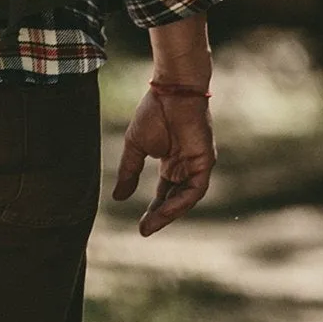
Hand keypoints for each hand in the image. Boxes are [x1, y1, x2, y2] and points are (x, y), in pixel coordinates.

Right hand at [111, 87, 215, 235]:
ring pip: (185, 199)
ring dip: (169, 214)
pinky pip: (194, 189)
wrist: (171, 91)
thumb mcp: (135, 147)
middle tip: (144, 230)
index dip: (154, 210)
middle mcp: (186, 166)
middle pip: (174, 199)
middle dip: (160, 216)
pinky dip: (179, 202)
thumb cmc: (154, 113)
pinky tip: (164, 211)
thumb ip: (129, 172)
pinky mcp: (204, 161)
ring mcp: (197, 164)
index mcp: (172, 162)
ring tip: (150, 225)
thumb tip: (118, 198)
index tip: (140, 225)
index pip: (164, 193)